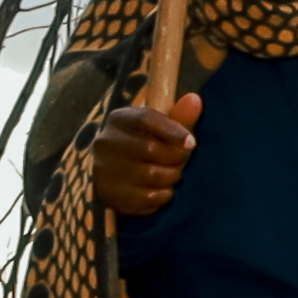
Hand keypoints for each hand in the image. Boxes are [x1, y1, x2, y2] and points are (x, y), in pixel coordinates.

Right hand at [82, 96, 196, 220]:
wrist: (120, 174)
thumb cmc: (149, 144)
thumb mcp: (163, 128)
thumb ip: (180, 116)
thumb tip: (194, 99)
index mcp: (119, 119)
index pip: (147, 119)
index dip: (173, 131)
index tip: (192, 143)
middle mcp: (105, 142)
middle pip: (150, 148)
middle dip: (176, 157)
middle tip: (182, 161)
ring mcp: (103, 169)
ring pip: (150, 174)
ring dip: (171, 177)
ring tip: (173, 175)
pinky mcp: (107, 194)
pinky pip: (144, 198)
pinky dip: (162, 196)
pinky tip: (164, 191)